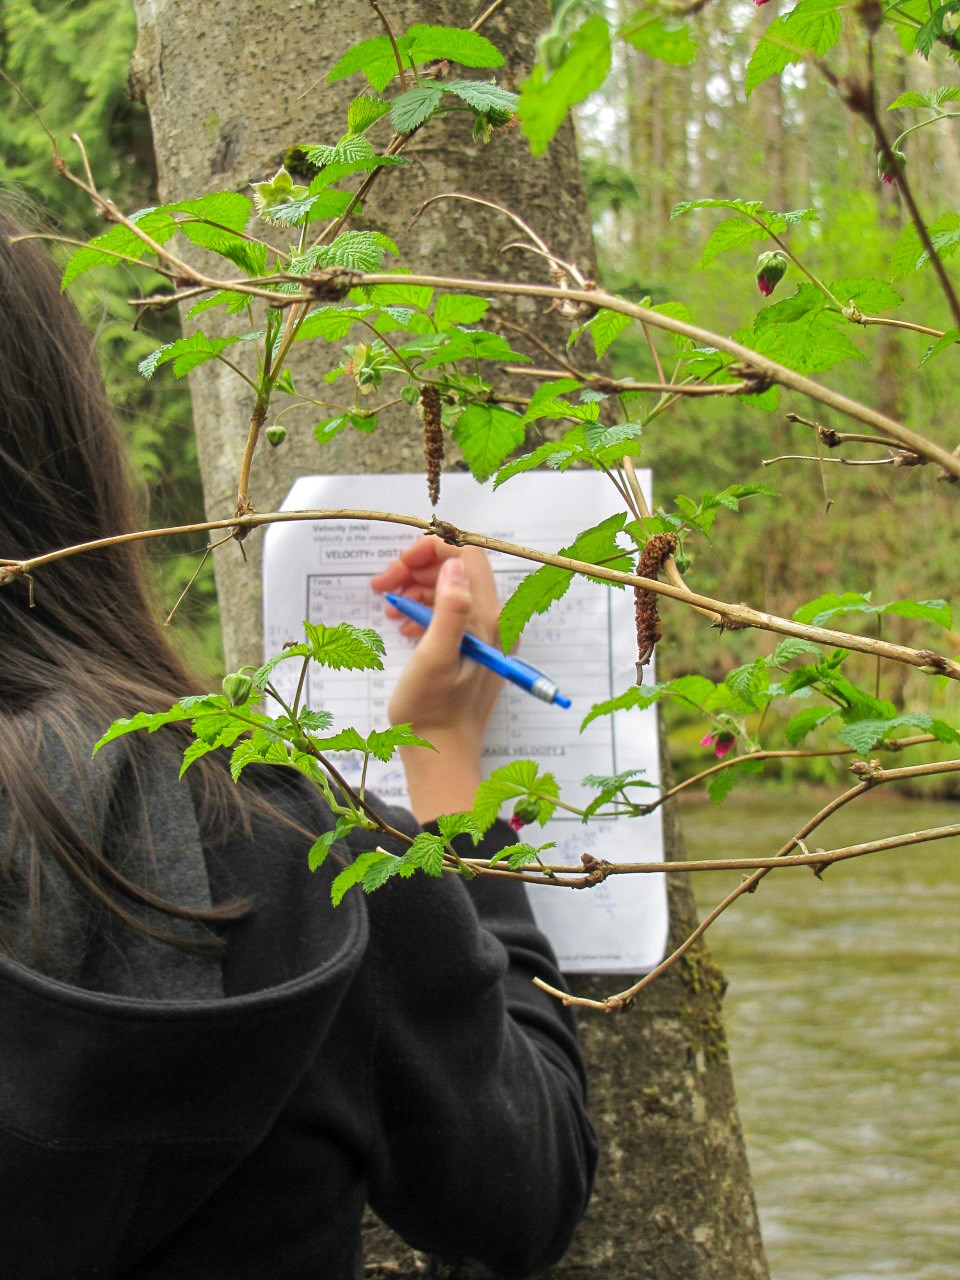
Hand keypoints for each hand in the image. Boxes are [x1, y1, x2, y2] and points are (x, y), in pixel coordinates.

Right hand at [371, 537, 502, 820]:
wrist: (440, 754)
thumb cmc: (432, 712)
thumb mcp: (435, 656)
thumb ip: (449, 609)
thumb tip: (454, 564)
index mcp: (489, 620)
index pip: (468, 557)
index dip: (431, 552)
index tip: (398, 565)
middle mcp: (492, 623)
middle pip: (457, 570)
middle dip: (417, 569)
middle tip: (381, 586)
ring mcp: (481, 637)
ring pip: (449, 590)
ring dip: (415, 589)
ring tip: (387, 606)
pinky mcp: (469, 650)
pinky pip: (447, 614)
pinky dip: (421, 610)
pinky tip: (402, 625)